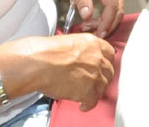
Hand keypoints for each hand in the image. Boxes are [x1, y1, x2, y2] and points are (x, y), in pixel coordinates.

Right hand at [0, 34, 114, 111]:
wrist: (37, 63)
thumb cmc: (45, 52)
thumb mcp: (70, 42)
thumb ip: (81, 50)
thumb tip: (81, 58)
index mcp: (93, 43)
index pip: (110, 54)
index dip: (105, 63)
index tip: (100, 69)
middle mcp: (98, 58)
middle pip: (108, 71)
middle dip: (102, 78)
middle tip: (93, 84)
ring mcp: (95, 74)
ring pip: (103, 87)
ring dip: (95, 92)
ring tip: (86, 96)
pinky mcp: (88, 90)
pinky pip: (93, 101)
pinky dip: (88, 105)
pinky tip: (82, 105)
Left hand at [59, 0, 123, 37]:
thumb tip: (87, 15)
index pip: (113, 6)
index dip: (107, 22)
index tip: (99, 34)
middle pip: (118, 9)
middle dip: (108, 24)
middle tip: (94, 34)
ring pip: (116, 8)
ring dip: (106, 20)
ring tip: (89, 27)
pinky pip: (110, 4)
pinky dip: (104, 14)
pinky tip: (92, 19)